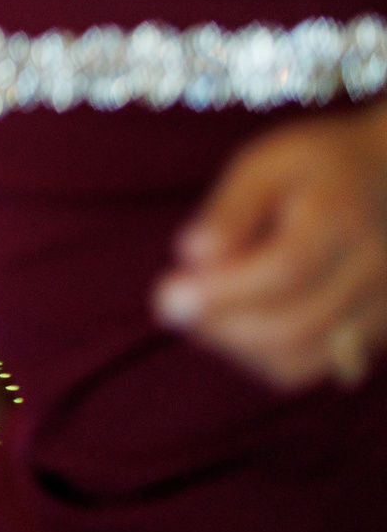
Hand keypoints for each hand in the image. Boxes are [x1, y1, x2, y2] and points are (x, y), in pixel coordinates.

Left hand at [154, 106, 386, 390]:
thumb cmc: (314, 166)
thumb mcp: (266, 165)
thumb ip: (229, 211)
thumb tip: (189, 256)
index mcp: (341, 217)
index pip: (284, 271)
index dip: (222, 291)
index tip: (166, 293)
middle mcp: (373, 269)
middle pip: (293, 324)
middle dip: (219, 324)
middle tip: (170, 305)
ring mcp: (381, 306)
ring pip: (302, 357)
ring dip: (235, 346)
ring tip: (199, 313)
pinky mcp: (376, 331)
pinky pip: (313, 366)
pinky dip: (262, 358)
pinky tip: (234, 326)